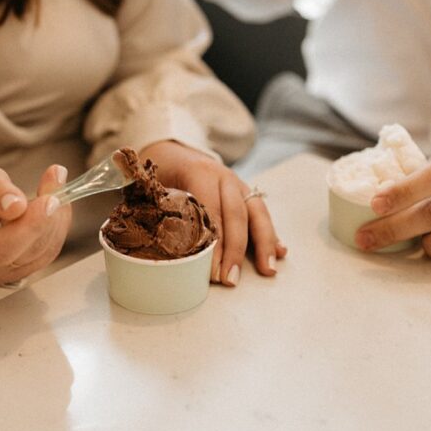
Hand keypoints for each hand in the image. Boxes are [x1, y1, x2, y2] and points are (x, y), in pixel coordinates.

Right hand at [0, 162, 70, 286]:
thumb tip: (17, 206)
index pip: (0, 249)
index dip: (29, 227)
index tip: (49, 200)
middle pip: (25, 252)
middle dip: (48, 216)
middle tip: (56, 178)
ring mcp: (1, 274)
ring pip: (42, 252)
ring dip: (56, 218)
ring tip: (54, 182)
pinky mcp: (20, 270)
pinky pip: (47, 251)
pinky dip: (56, 225)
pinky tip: (54, 200)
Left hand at [139, 140, 285, 285]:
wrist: (176, 150)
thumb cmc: (164, 172)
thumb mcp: (155, 182)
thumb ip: (155, 204)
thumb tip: (151, 240)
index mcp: (200, 172)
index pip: (211, 211)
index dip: (213, 243)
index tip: (212, 271)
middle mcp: (224, 177)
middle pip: (236, 213)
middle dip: (236, 249)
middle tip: (231, 280)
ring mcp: (238, 184)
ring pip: (257, 212)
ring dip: (264, 242)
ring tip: (268, 270)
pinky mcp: (246, 193)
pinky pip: (262, 213)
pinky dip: (272, 234)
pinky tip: (280, 253)